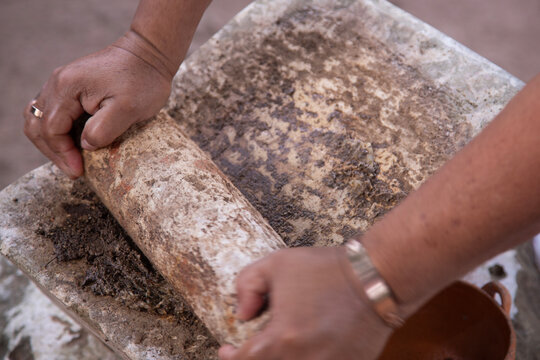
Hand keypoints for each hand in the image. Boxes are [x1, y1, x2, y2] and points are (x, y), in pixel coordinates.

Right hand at [23, 32, 172, 177]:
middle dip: (53, 151)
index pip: (51, 129)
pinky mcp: (72, 84)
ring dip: (52, 141)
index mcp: (67, 87)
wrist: (150, 53)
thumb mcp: (128, 109)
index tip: (79, 171)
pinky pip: (53, 111)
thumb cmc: (143, 80)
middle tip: (74, 170)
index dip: (63, 153)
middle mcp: (58, 82)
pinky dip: (58, 130)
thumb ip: (103, 130)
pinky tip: (75, 142)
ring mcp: (63, 81)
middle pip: (37, 124)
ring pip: (40, 117)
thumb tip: (85, 145)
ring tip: (71, 159)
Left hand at [218, 247, 393, 359]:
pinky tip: (305, 348)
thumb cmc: (328, 270)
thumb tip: (243, 312)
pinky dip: (307, 358)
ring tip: (282, 345)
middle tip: (252, 350)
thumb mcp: (277, 264)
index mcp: (281, 339)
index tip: (227, 351)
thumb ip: (247, 285)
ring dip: (281, 358)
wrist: (376, 278)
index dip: (230, 358)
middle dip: (256, 358)